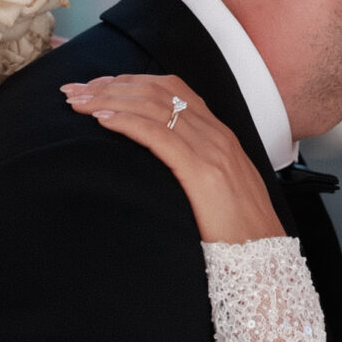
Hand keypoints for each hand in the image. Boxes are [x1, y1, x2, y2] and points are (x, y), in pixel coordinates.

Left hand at [62, 73, 284, 243]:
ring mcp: (211, 151)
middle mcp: (216, 134)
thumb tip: (163, 163)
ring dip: (109, 100)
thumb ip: (196, 167)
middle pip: (157, 92)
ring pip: (153, 107)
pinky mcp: (202, 173)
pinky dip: (126, 123)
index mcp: (220, 135)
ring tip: (79, 102)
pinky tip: (102, 120)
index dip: (132, 81)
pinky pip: (158, 135)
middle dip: (111, 86)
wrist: (267, 260)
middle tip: (75, 89)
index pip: (172, 90)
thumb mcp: (218, 189)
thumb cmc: (239, 233)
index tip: (98, 84)